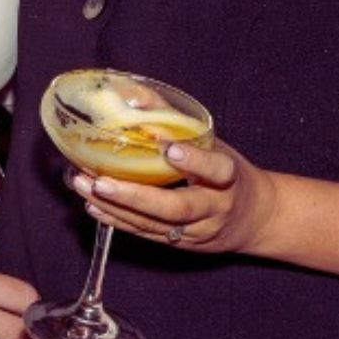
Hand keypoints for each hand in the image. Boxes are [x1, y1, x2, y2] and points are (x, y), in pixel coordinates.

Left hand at [71, 137, 278, 255]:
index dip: (194, 160)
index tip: (169, 148)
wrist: (255, 219)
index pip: (217, 169)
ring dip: (115, 206)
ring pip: (155, 224)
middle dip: (135, 196)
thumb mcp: (214, 144)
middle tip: (100, 180)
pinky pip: (147, 235)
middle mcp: (215, 209)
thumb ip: (176, 122)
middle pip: (177, 208)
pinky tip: (92, 204)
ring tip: (83, 186)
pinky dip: (118, 220)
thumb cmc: (229, 173)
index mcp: (229, 178)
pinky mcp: (182, 245)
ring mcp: (198, 231)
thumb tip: (135, 93)